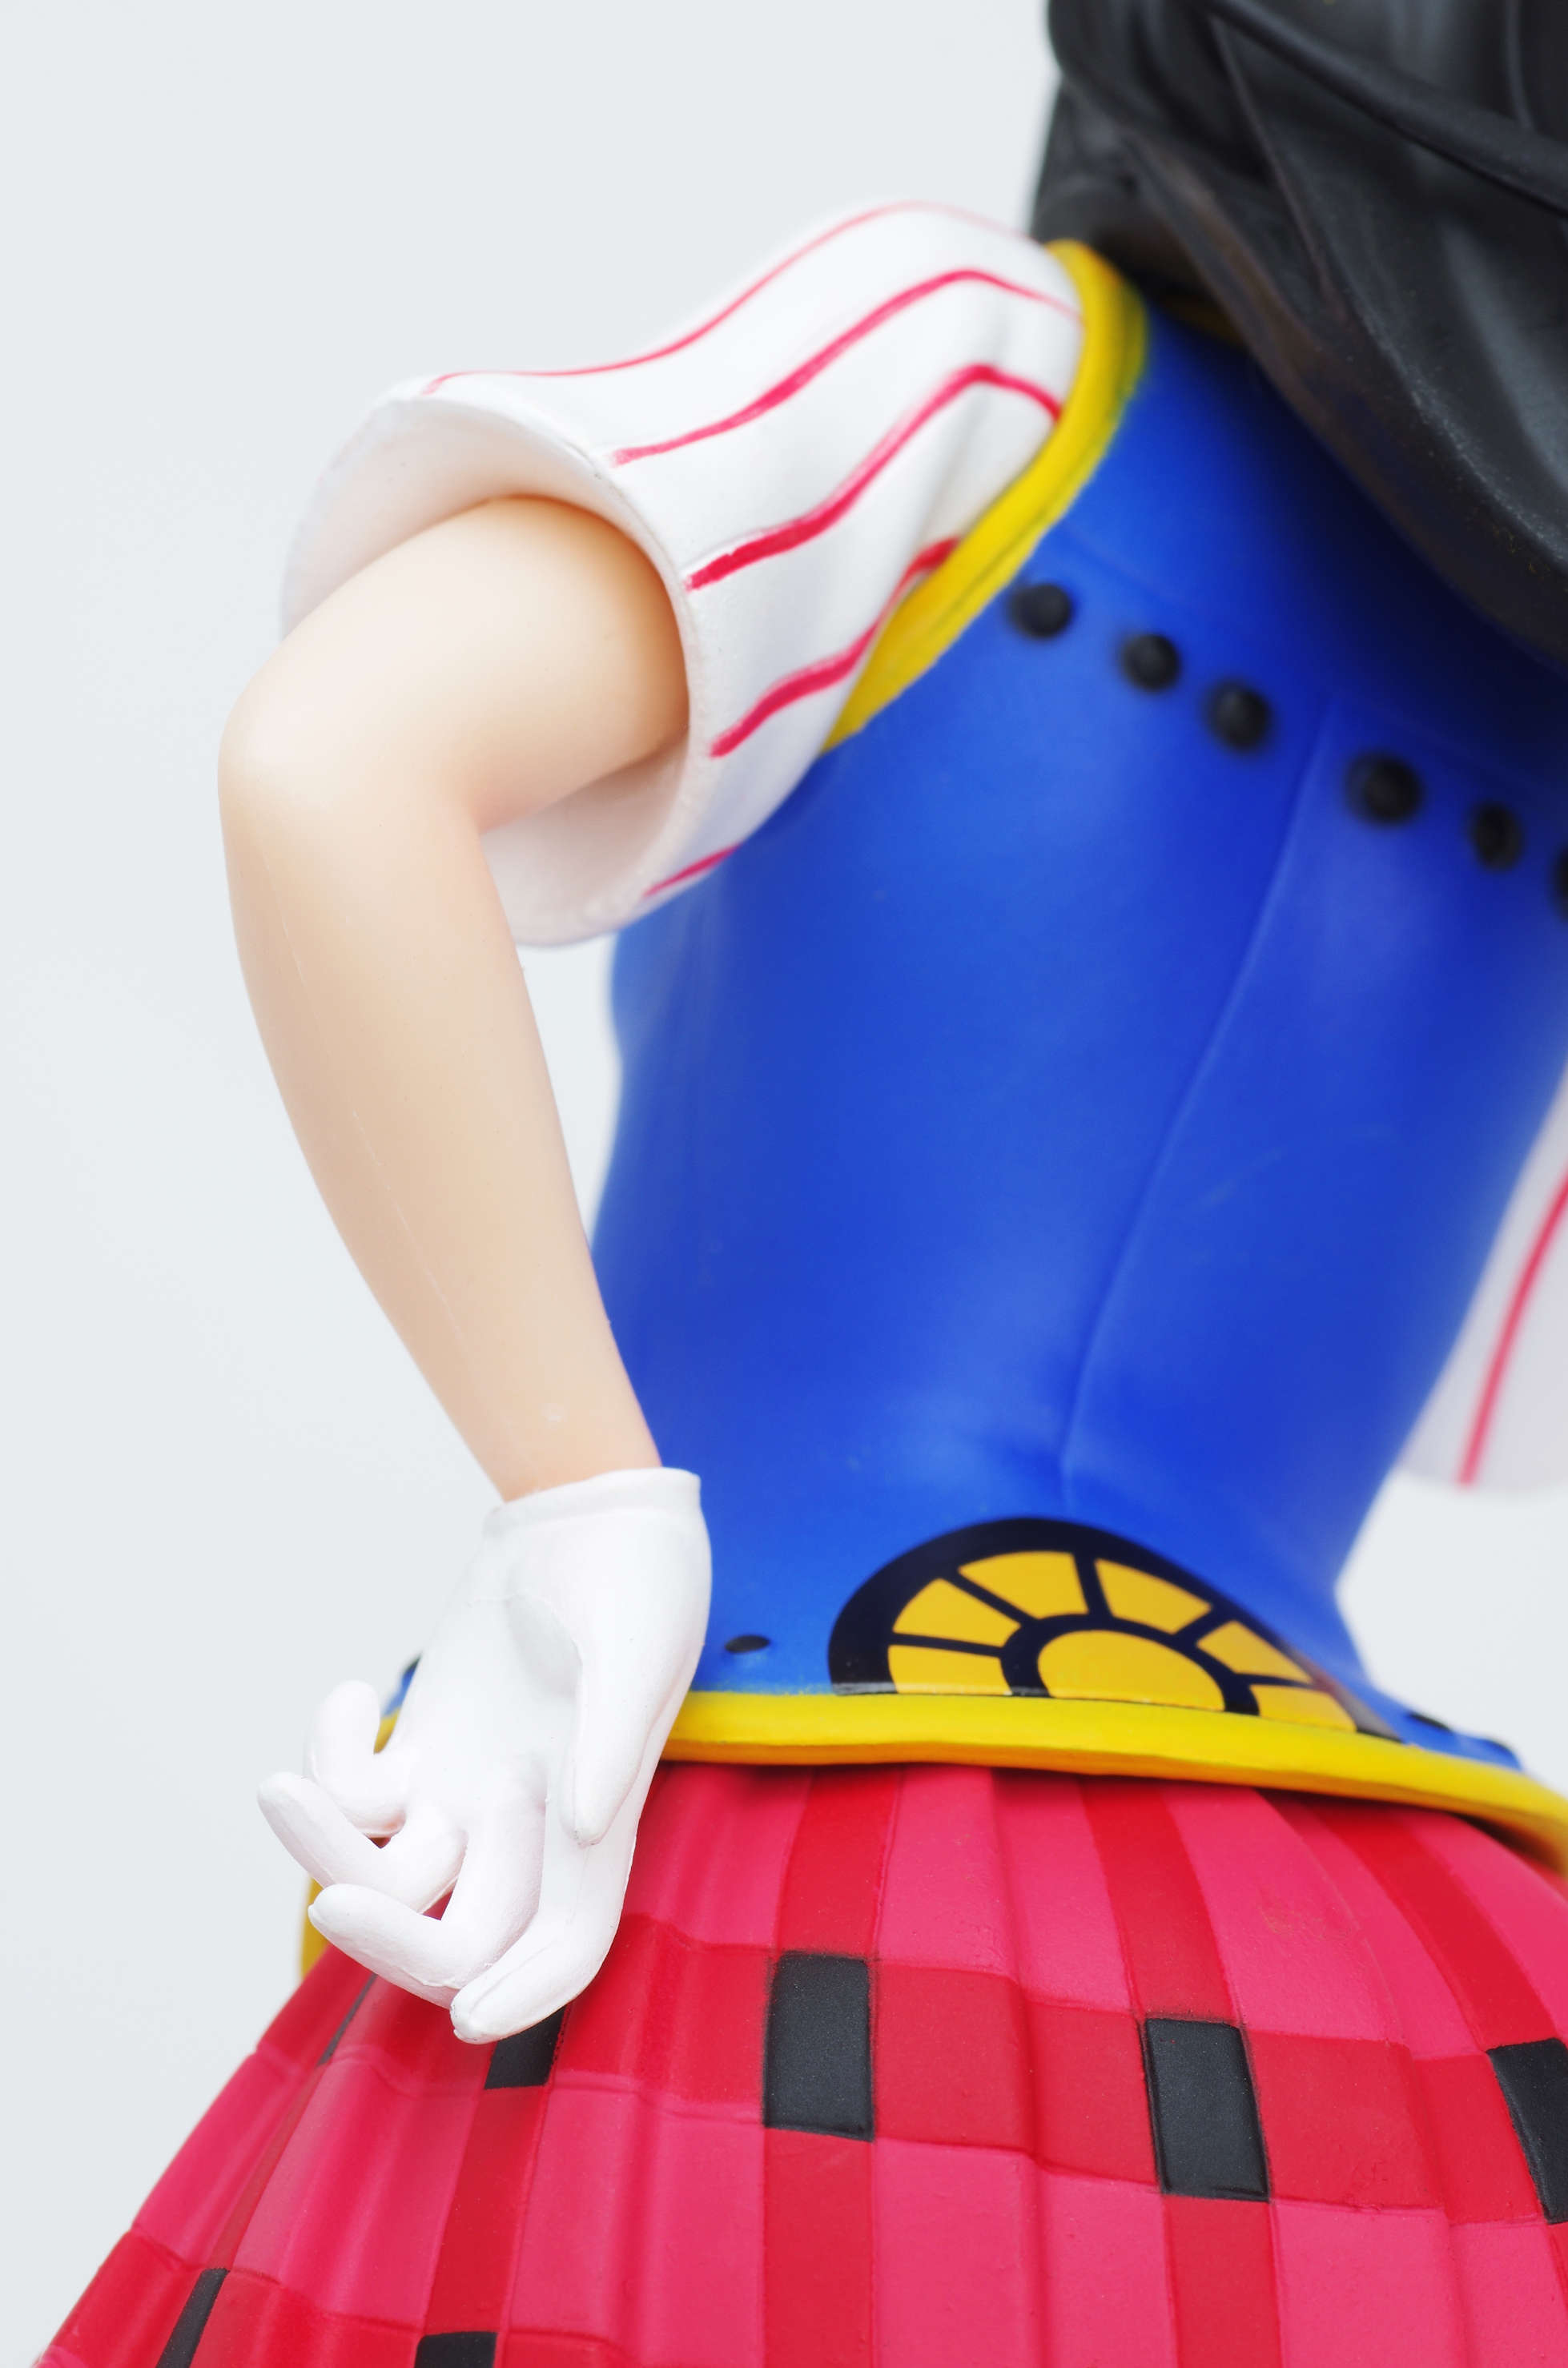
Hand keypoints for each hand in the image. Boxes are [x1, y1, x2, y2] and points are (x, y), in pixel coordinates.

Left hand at [258, 1467, 708, 2039]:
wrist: (585, 1513)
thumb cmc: (635, 1580)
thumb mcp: (633, 1648)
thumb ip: (610, 1738)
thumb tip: (578, 1826)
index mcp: (596, 1827)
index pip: (567, 1946)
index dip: (527, 1995)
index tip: (467, 2018)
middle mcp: (526, 1833)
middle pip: (455, 1937)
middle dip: (388, 1936)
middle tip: (332, 1900)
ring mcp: (465, 1795)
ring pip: (385, 1876)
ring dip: (322, 1848)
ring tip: (280, 1784)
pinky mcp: (421, 1750)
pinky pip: (357, 1802)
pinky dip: (328, 1762)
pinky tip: (347, 1694)